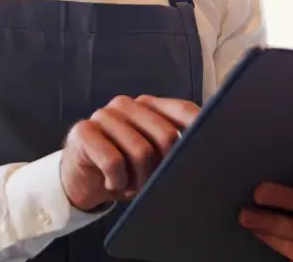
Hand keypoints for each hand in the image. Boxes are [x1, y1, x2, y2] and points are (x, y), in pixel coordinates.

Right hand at [60, 95, 198, 211]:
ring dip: (139, 180)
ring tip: (132, 188)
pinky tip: (112, 185)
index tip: (213, 146)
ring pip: (140, 151)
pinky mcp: (83, 131)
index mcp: (147, 105)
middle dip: (165, 167)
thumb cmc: (122, 169)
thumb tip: (202, 155)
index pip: (182, 109)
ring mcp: (104, 115)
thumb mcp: (151, 158)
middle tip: (155, 184)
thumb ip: (171, 148)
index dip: (199, 126)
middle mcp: (127, 104)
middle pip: (165, 134)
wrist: (79, 180)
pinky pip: (113, 161)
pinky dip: (117, 181)